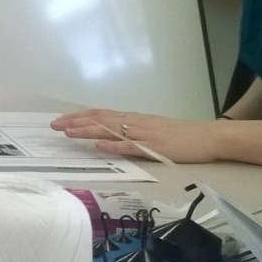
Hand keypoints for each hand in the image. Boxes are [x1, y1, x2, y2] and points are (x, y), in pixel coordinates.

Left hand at [50, 109, 222, 162]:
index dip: (79, 116)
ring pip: (110, 130)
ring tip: (67, 131)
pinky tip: (99, 146)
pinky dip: (114, 146)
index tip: (60, 119)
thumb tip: (109, 135)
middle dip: (75, 121)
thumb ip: (131, 131)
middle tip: (53, 124)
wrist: (208, 136)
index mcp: (133, 118)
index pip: (100, 114)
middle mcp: (135, 122)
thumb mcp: (151, 128)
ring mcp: (144, 134)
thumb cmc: (180, 135)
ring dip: (87, 130)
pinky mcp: (155, 147)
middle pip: (99, 119)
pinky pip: (131, 146)